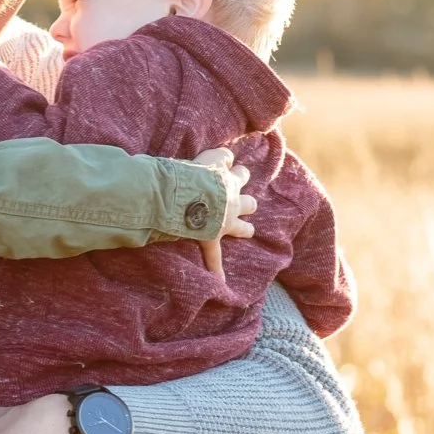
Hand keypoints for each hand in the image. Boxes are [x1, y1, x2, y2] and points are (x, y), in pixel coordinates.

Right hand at [187, 146, 254, 277]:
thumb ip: (214, 155)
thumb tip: (221, 153)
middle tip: (243, 201)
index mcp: (227, 180)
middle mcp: (231, 200)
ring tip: (247, 230)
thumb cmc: (188, 174)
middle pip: (248, 201)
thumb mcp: (202, 158)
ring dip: (244, 227)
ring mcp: (224, 221)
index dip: (233, 168)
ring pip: (242, 226)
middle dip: (247, 201)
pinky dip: (216, 268)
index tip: (229, 166)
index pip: (236, 170)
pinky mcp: (211, 237)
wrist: (186, 196)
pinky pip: (213, 256)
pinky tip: (220, 279)